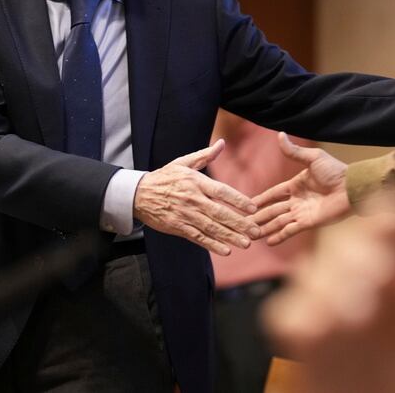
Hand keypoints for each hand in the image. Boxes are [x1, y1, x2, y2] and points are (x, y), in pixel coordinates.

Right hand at [133, 139, 259, 254]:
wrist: (138, 194)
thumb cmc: (165, 177)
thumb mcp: (183, 163)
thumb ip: (205, 155)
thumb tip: (222, 143)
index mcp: (196, 182)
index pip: (221, 191)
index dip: (238, 200)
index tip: (253, 208)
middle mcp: (192, 199)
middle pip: (219, 213)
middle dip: (239, 224)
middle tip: (256, 232)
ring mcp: (184, 214)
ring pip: (210, 227)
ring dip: (229, 237)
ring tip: (246, 244)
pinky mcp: (177, 226)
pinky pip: (197, 237)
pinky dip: (211, 244)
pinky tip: (225, 250)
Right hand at [250, 133, 351, 244]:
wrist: (351, 187)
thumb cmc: (336, 171)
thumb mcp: (313, 158)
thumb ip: (294, 151)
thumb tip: (279, 134)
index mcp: (297, 185)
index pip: (274, 193)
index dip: (262, 199)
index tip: (248, 204)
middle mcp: (297, 200)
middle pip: (273, 210)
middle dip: (260, 216)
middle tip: (245, 223)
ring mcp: (302, 212)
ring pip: (279, 221)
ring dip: (266, 228)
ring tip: (252, 235)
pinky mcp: (309, 222)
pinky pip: (291, 230)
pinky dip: (280, 236)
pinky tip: (268, 242)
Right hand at [263, 218, 394, 392]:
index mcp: (390, 265)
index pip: (381, 221)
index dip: (383, 215)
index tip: (394, 224)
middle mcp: (352, 274)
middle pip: (343, 241)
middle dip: (361, 257)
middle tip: (382, 276)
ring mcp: (321, 300)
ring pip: (312, 273)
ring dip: (336, 291)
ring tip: (361, 317)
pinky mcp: (298, 329)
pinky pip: (287, 312)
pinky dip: (309, 321)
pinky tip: (333, 336)